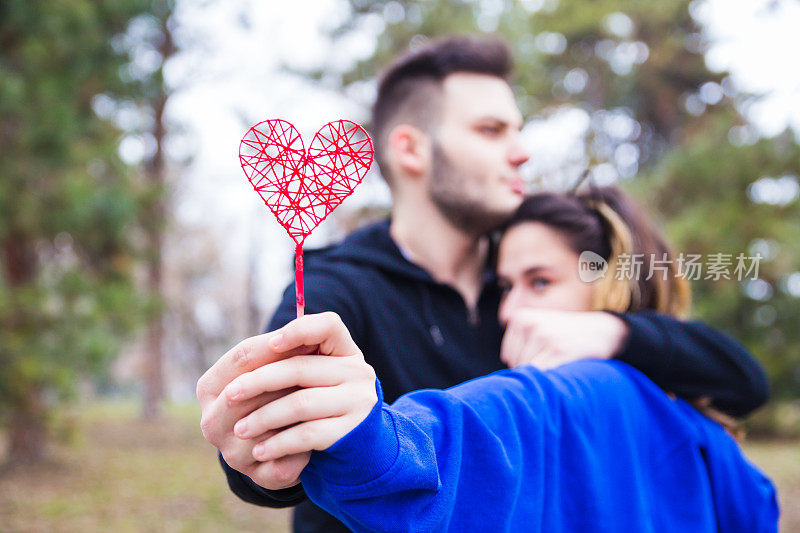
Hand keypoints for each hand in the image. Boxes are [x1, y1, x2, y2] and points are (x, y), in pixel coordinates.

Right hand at [197, 330, 316, 488]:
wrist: (288, 432)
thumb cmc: (285, 383)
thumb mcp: (280, 360)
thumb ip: (284, 342)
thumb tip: (304, 328)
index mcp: (210, 387)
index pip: (241, 358)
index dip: (275, 347)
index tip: (308, 339)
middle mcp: (212, 422)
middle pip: (251, 394)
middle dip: (285, 380)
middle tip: (320, 369)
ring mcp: (232, 453)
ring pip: (268, 430)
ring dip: (296, 416)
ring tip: (324, 403)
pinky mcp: (259, 477)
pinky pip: (285, 462)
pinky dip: (303, 451)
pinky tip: (320, 441)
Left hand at [223, 312, 377, 466]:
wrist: (360, 452)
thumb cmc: (325, 409)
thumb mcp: (315, 381)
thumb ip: (292, 361)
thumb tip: (249, 355)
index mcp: (346, 352)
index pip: (329, 326)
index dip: (300, 330)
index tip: (272, 343)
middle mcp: (359, 372)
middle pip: (300, 367)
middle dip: (258, 382)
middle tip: (230, 396)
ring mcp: (359, 402)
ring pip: (300, 403)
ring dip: (263, 418)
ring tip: (240, 430)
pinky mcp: (354, 433)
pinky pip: (308, 434)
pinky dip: (279, 443)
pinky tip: (260, 451)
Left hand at [501, 309, 628, 369]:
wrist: (602, 330)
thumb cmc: (566, 334)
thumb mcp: (539, 327)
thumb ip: (519, 343)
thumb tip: (501, 379)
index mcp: (520, 317)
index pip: (508, 356)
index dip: (524, 363)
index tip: (543, 358)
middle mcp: (529, 325)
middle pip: (517, 365)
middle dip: (533, 371)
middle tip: (554, 363)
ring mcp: (544, 336)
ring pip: (529, 371)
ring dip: (543, 376)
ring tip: (560, 365)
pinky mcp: (558, 350)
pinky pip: (543, 374)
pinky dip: (551, 380)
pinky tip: (563, 372)